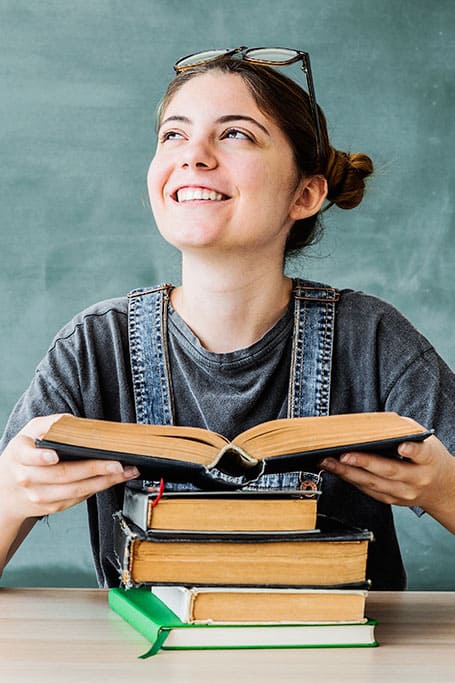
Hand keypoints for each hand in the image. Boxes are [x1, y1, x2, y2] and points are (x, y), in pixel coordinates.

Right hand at [0, 414, 139, 523]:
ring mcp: (39, 495)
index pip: (29, 456)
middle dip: (94, 469)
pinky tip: (113, 480)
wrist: (7, 491)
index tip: (54, 457)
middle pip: (63, 475)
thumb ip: (50, 424)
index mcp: (20, 455)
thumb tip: (75, 423)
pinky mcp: (51, 507)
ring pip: (74, 490)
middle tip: (117, 464)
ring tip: (125, 472)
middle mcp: (28, 477)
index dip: (41, 457)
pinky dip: (97, 488)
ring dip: (104, 482)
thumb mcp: (30, 432)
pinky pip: (77, 498)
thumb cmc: (24, 454)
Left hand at [320, 420, 454, 532]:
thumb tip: (374, 423)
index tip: (402, 447)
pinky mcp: (391, 500)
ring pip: (373, 484)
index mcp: (428, 460)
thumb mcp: (424, 441)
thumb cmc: (428, 459)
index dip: (412, 451)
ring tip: (328, 462)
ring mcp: (403, 493)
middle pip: (389, 471)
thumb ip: (403, 431)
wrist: (440, 488)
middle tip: (343, 455)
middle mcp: (417, 479)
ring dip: (348, 473)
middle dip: (364, 462)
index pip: (421, 454)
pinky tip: (335, 470)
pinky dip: (350, 479)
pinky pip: (368, 490)